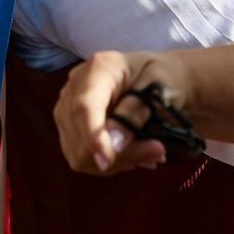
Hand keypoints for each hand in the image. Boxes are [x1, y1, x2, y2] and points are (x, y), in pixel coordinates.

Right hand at [54, 50, 190, 174]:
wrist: (161, 77)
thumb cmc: (164, 76)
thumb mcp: (160, 89)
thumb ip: (135, 113)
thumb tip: (114, 144)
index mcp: (99, 69)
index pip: (85, 106)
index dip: (93, 136)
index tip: (107, 161)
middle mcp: (75, 87)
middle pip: (80, 135)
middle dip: (117, 155)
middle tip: (157, 152)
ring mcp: (69, 108)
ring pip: (78, 153)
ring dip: (116, 163)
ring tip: (149, 154)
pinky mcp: (71, 127)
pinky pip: (82, 158)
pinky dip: (110, 164)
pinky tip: (133, 155)